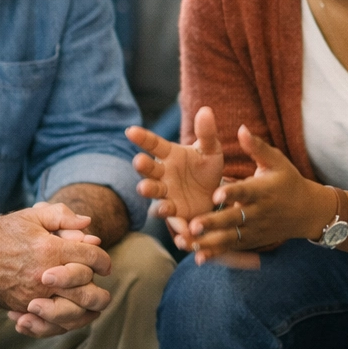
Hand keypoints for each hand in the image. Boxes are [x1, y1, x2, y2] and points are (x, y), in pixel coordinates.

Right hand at [0, 202, 111, 336]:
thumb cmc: (2, 232)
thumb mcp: (32, 215)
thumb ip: (62, 216)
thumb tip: (88, 225)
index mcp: (49, 249)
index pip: (90, 258)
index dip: (103, 260)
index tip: (104, 263)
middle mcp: (43, 276)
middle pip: (87, 291)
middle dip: (100, 289)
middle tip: (101, 286)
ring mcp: (32, 296)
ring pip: (72, 314)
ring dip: (87, 311)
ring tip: (92, 305)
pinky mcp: (22, 308)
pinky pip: (49, 325)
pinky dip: (63, 324)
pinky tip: (70, 317)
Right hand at [129, 106, 225, 227]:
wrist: (216, 194)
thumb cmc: (207, 167)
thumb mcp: (211, 150)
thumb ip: (207, 133)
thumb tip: (206, 110)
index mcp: (170, 155)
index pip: (154, 144)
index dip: (142, 138)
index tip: (130, 130)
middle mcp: (163, 176)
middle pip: (150, 172)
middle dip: (144, 168)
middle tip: (139, 162)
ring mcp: (168, 196)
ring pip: (157, 198)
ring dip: (156, 201)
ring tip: (160, 205)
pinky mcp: (177, 216)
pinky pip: (176, 222)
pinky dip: (180, 230)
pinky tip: (184, 238)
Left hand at [183, 125, 331, 264]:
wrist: (307, 212)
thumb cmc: (288, 181)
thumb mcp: (277, 161)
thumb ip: (256, 147)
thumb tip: (241, 128)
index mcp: (263, 190)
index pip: (245, 192)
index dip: (231, 193)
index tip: (216, 195)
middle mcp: (258, 212)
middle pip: (234, 218)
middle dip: (214, 222)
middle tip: (194, 224)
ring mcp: (255, 229)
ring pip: (231, 237)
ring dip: (210, 242)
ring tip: (190, 243)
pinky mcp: (252, 240)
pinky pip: (233, 248)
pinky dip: (217, 254)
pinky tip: (199, 258)